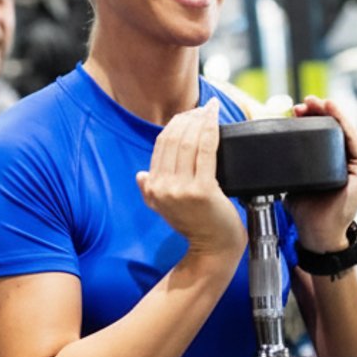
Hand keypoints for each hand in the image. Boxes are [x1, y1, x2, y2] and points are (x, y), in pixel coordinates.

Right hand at [137, 99, 244, 260]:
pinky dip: (211, 130)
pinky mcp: (203, 190)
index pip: (161, 146)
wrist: (213, 247)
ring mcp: (182, 189)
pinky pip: (206, 151)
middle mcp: (163, 187)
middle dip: (188, 119)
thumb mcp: (163, 207)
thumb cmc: (194, 225)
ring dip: (200, 121)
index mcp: (153, 187)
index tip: (189, 115)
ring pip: (189, 143)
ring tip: (209, 110)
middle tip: (201, 109)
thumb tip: (141, 175)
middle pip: (174, 141)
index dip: (175, 125)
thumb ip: (150, 190)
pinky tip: (215, 119)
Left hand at [283, 96, 356, 250]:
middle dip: (320, 112)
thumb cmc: (308, 210)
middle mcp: (356, 163)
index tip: (296, 108)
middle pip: (338, 130)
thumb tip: (270, 146)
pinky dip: (342, 123)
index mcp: (341, 164)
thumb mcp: (298, 180)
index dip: (315, 118)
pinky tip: (331, 110)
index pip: (330, 134)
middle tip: (302, 102)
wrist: (316, 235)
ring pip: (346, 131)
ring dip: (330, 113)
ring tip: (312, 102)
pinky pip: (354, 141)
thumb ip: (292, 165)